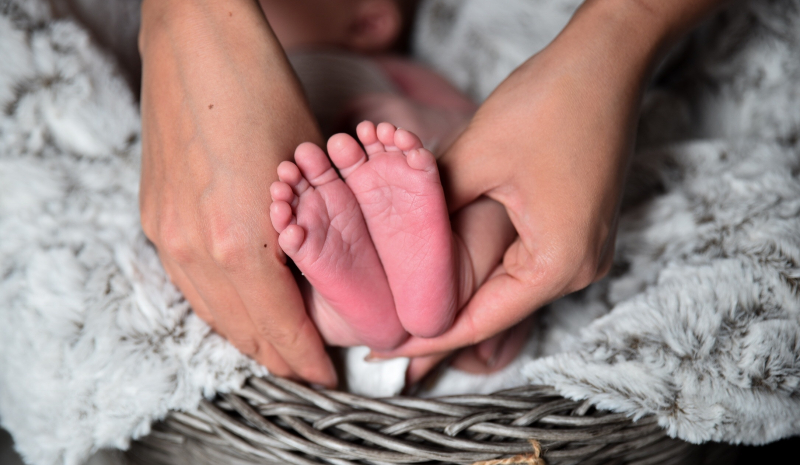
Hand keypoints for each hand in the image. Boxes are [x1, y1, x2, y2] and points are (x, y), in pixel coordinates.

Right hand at [139, 0, 335, 385]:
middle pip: (240, 328)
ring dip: (244, 337)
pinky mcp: (153, 215)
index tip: (324, 377)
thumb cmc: (262, 92)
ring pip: (208, 310)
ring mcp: (166, 232)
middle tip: (305, 374)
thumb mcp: (307, 169)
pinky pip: (187, 282)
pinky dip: (217, 305)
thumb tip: (323, 273)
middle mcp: (194, 247)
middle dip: (277, 357)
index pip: (279, 324)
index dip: (304, 357)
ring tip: (275, 352)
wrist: (198, 43)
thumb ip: (311, 231)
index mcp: (241, 240)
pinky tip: (237, 308)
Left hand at [382, 0, 726, 366]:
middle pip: (495, 310)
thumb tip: (396, 239)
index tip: (384, 351)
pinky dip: (484, 267)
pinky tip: (448, 267)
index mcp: (559, 263)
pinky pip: (523, 261)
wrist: (606, 61)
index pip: (480, 321)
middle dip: (440, 319)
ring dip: (461, 291)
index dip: (427, 338)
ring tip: (408, 302)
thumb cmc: (551, 103)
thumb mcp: (475, 158)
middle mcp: (579, 267)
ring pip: (508, 286)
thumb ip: (434, 208)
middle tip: (386, 331)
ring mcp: (583, 247)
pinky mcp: (576, 226)